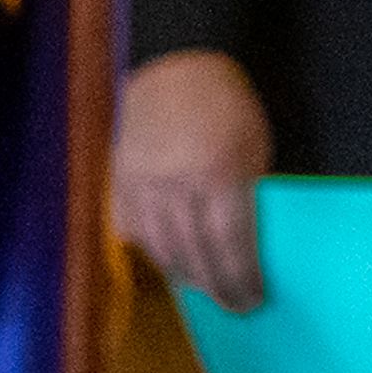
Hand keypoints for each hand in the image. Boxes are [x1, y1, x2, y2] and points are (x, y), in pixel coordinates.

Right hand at [112, 48, 271, 310]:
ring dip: (183, 274)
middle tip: (232, 304)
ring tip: (203, 286)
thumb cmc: (226, 108)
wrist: (174, 68)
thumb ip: (245, 197)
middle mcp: (176, 181)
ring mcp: (142, 180)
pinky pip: (132, 228)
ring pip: (160, 248)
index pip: (230, 246)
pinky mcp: (119, 177)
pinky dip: (152, 248)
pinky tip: (170, 258)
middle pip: (195, 254)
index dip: (241, 279)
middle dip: (216, 286)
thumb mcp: (252, 149)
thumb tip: (245, 251)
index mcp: (220, 172)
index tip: (252, 299)